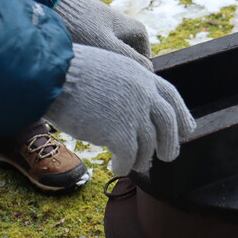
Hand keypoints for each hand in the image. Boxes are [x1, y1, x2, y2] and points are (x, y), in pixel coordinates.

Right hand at [44, 44, 195, 174]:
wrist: (50, 75)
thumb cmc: (69, 71)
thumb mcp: (109, 69)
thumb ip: (127, 86)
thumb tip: (134, 109)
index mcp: (142, 76)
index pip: (172, 97)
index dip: (182, 116)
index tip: (187, 130)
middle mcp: (143, 94)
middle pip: (168, 124)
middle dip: (170, 143)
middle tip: (167, 157)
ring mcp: (133, 113)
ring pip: (149, 145)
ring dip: (143, 159)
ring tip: (134, 165)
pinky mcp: (118, 132)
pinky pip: (129, 157)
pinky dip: (125, 166)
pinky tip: (116, 169)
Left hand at [55, 0, 152, 69]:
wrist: (45, 5)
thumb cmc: (79, 27)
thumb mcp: (108, 47)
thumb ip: (130, 59)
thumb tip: (148, 70)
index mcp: (122, 22)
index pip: (141, 37)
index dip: (144, 55)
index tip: (141, 71)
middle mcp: (109, 19)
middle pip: (125, 41)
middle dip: (125, 58)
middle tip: (121, 75)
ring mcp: (91, 20)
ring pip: (107, 43)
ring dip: (107, 58)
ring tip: (100, 72)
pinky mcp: (75, 24)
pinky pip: (90, 41)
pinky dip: (91, 54)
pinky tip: (83, 63)